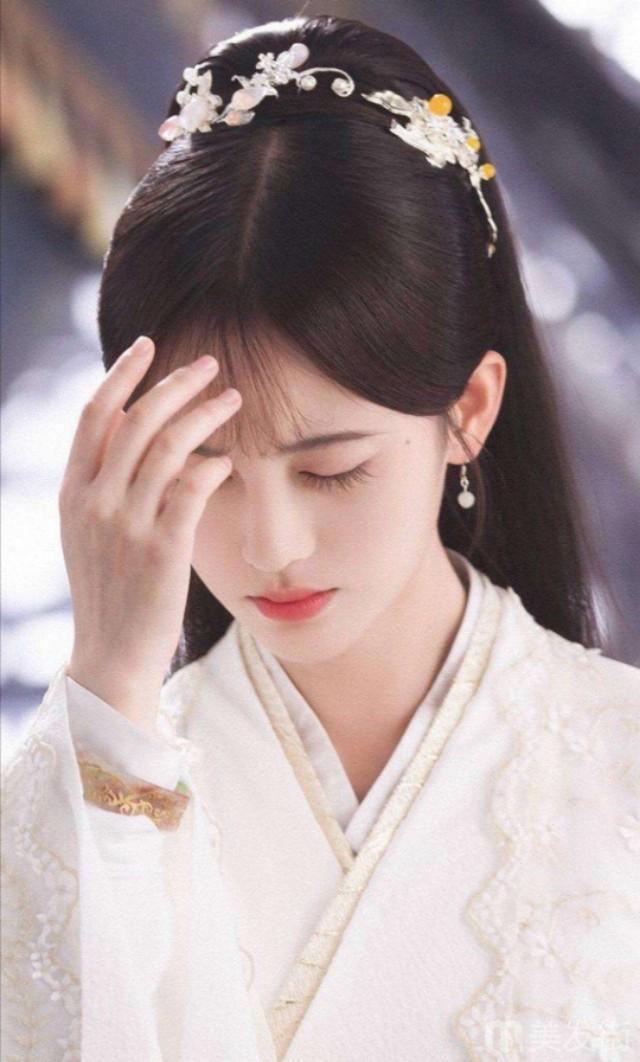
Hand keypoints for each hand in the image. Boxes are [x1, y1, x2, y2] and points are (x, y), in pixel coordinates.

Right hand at [60, 336, 240, 729]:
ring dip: (205, 414)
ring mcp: (126, 525)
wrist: (112, 656)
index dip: (122, 374)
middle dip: (174, 383)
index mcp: (73, 493)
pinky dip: (214, 464)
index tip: (148, 345)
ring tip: (234, 398)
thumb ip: (102, 484)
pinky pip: (192, 488)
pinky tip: (232, 458)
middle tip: (209, 362)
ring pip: (168, 446)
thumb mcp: (88, 533)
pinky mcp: (162, 549)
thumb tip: (128, 433)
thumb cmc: (110, 591)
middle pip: (137, 420)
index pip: (94, 415)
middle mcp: (94, 502)